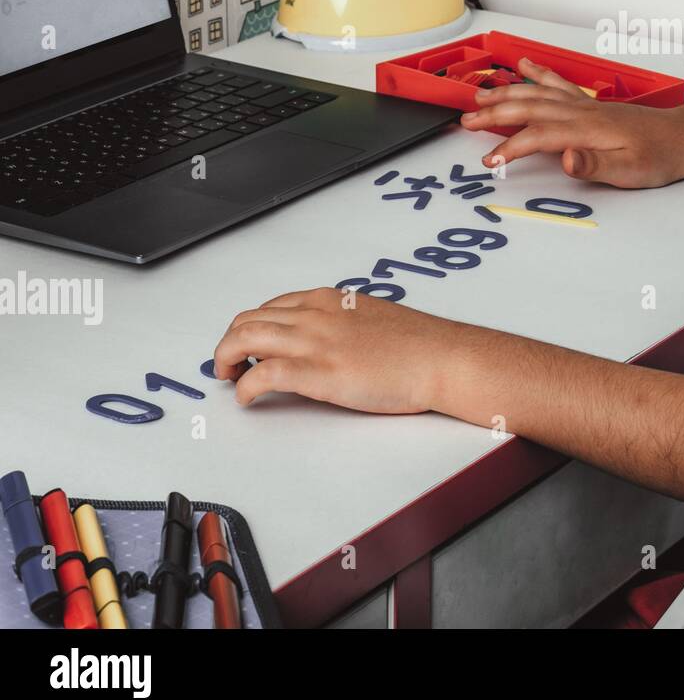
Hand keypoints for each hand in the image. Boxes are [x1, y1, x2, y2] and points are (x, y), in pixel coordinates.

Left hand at [212, 287, 448, 411]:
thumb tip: (327, 342)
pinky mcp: (319, 374)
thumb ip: (342, 324)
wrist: (441, 357)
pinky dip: (244, 387)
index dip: (251, 329)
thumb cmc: (418, 344)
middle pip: (248, 320)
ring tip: (230, 379)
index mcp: (330, 300)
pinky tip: (248, 398)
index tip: (249, 347)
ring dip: (225, 360)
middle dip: (228, 344)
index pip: (271, 306)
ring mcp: (315, 342)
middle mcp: (316, 315)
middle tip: (229, 365)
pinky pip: (262, 375)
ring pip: (244, 339)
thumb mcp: (372, 319)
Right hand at [458, 55, 683, 187]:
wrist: (683, 138)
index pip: (537, 136)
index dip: (509, 148)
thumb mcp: (629, 172)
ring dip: (507, 93)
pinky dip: (538, 74)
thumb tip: (564, 160)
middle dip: (495, 113)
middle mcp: (582, 112)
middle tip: (465, 120)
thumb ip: (594, 166)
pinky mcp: (591, 105)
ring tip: (479, 96)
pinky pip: (557, 84)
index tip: (489, 161)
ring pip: (538, 94)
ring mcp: (585, 105)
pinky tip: (524, 66)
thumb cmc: (659, 157)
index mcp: (587, 130)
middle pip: (529, 108)